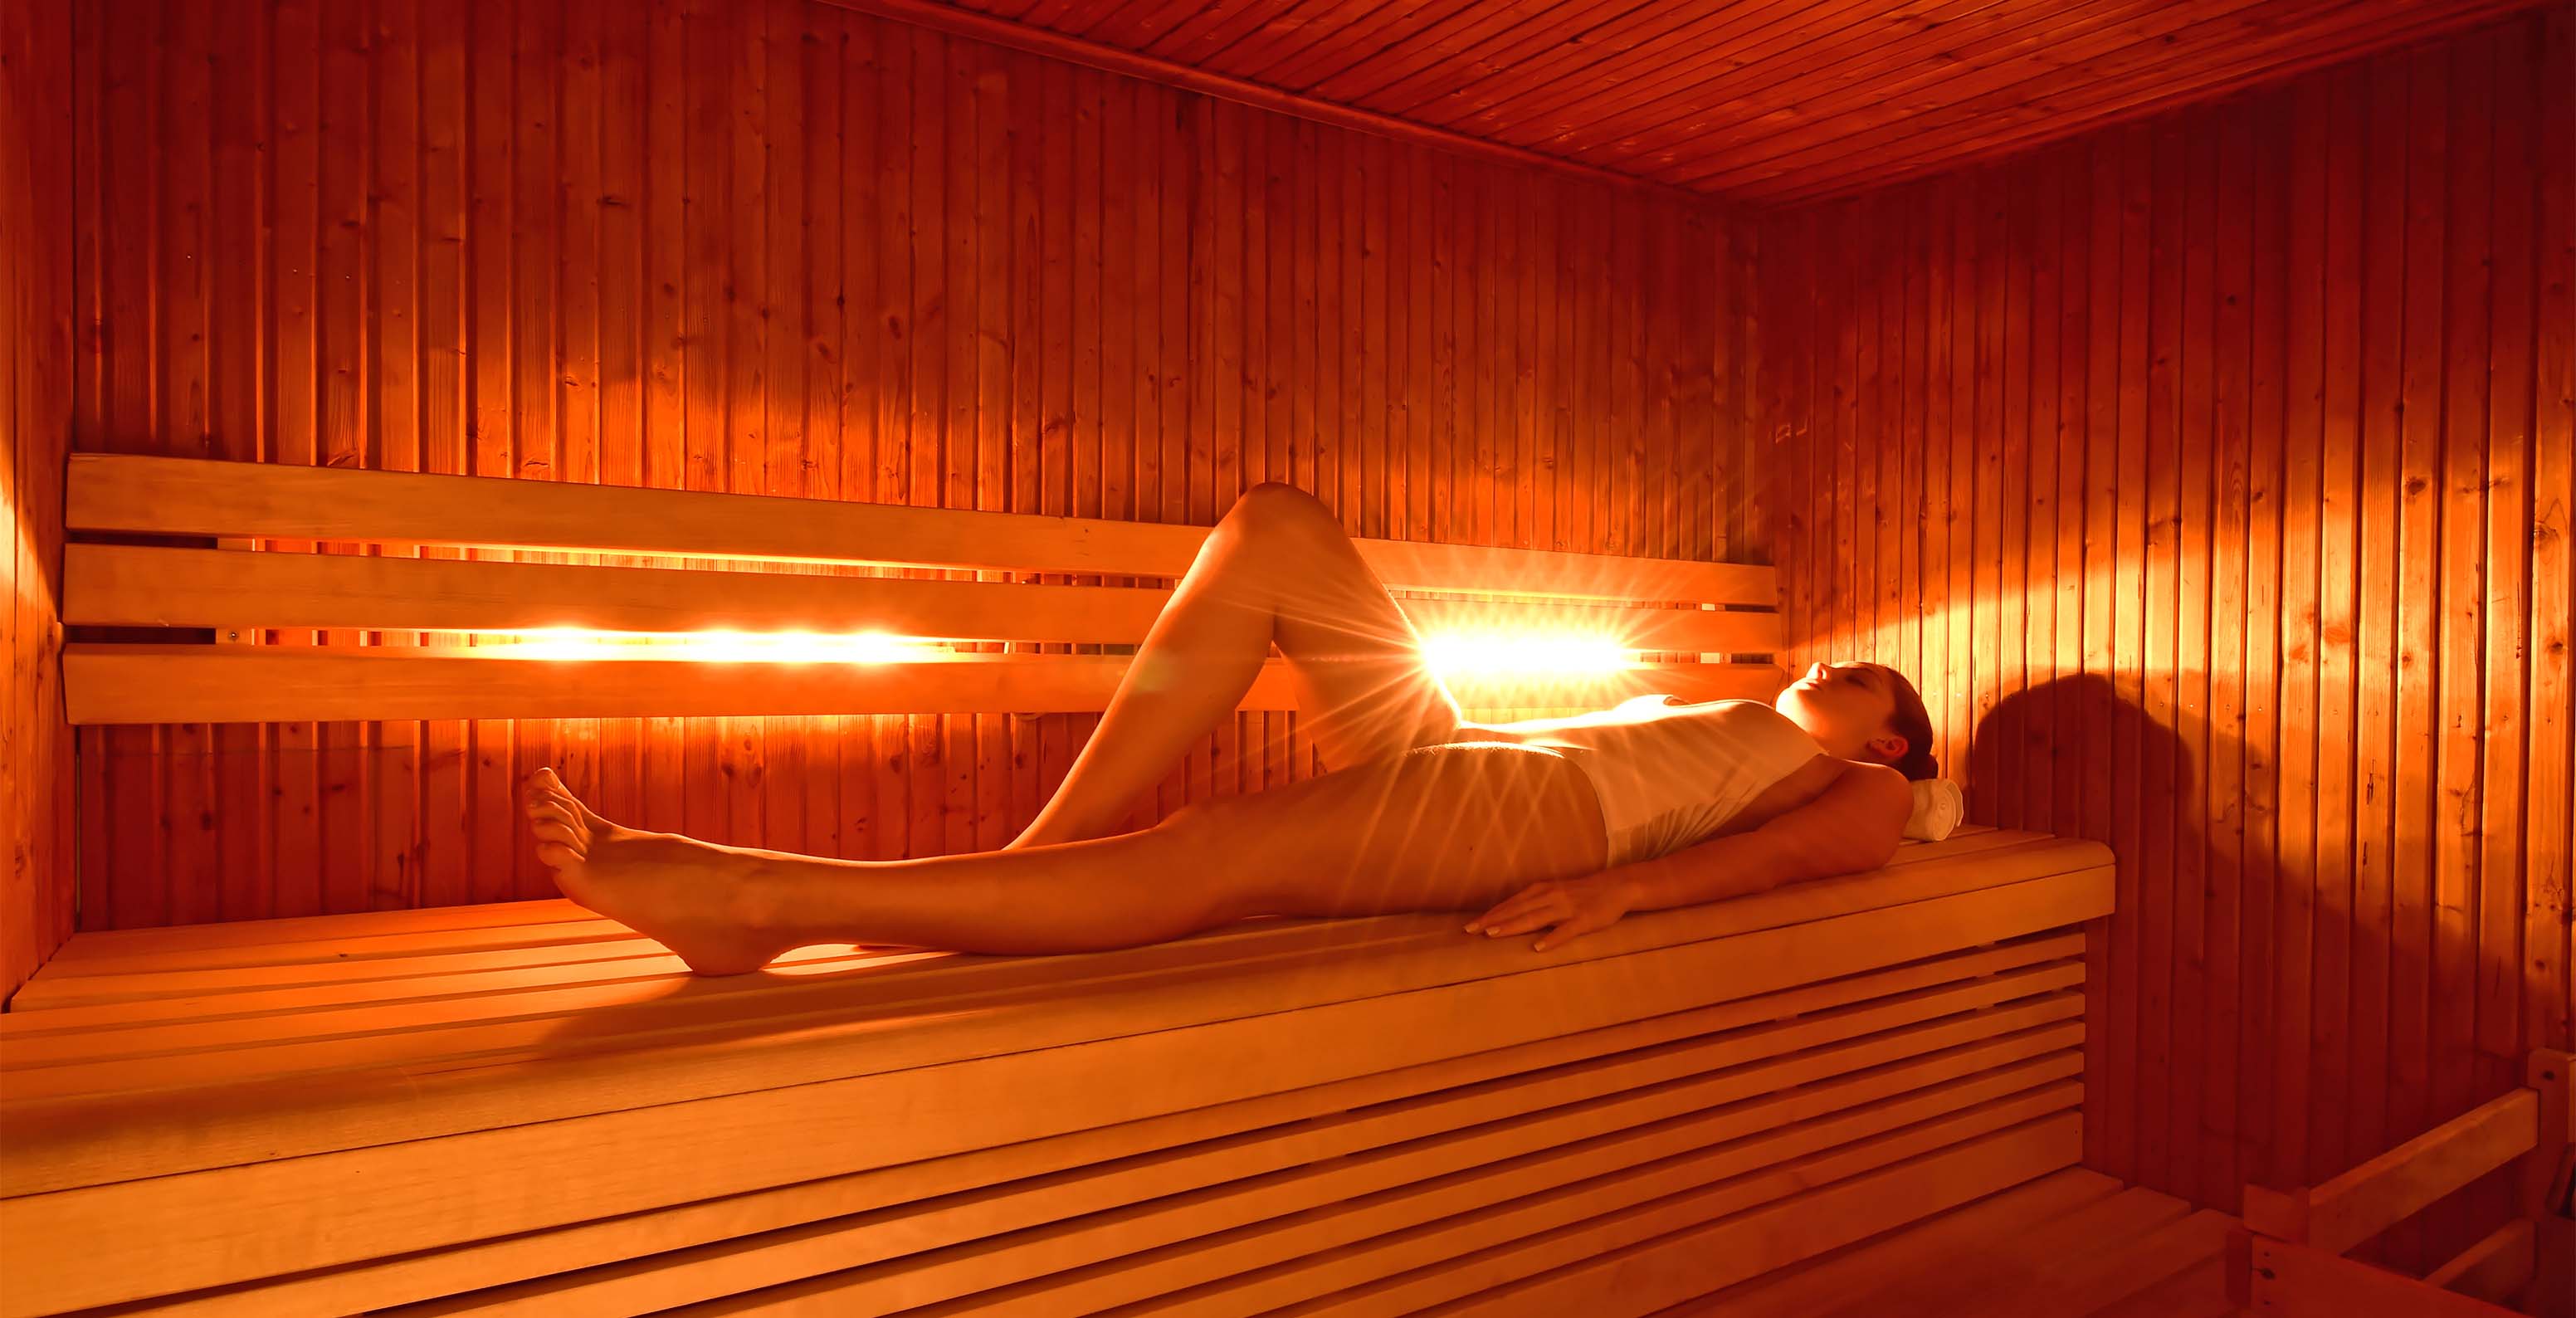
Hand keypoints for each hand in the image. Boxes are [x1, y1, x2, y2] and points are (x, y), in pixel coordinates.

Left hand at [1465, 874, 1635, 952]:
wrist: (1617, 886)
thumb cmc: (1582, 892)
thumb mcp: (1555, 892)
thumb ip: (1535, 902)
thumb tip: (1510, 914)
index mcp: (1542, 890)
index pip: (1511, 903)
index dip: (1491, 914)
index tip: (1470, 925)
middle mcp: (1550, 896)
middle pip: (1517, 910)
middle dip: (1493, 920)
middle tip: (1470, 930)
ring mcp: (1567, 908)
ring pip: (1535, 918)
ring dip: (1512, 925)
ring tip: (1493, 934)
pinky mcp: (1584, 920)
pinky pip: (1565, 931)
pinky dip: (1551, 939)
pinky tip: (1538, 948)